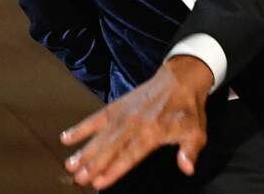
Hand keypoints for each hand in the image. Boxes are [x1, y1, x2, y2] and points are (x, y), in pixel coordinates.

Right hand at [60, 56, 213, 188]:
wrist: (181, 79)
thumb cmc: (188, 110)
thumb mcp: (197, 132)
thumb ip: (190, 151)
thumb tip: (187, 168)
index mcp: (153, 132)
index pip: (130, 155)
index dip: (114, 170)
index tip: (100, 183)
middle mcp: (134, 123)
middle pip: (111, 147)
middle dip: (94, 164)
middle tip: (78, 178)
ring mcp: (123, 114)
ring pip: (100, 135)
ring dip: (84, 151)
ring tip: (70, 164)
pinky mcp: (117, 106)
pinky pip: (96, 118)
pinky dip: (81, 127)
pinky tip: (66, 138)